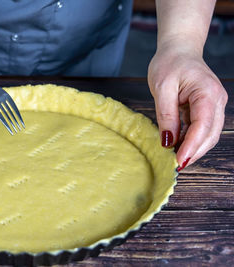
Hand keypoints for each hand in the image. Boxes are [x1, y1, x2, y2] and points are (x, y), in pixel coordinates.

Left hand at [148, 42, 227, 169]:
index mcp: (207, 93)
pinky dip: (191, 139)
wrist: (179, 49)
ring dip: (193, 148)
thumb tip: (168, 141)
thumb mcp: (162, 87)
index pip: (202, 126)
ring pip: (208, 135)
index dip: (191, 146)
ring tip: (175, 158)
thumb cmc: (169, 63)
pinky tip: (177, 145)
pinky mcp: (208, 108)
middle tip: (175, 165)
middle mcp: (217, 101)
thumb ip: (166, 115)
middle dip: (194, 152)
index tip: (178, 161)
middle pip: (210, 134)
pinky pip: (202, 129)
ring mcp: (215, 105)